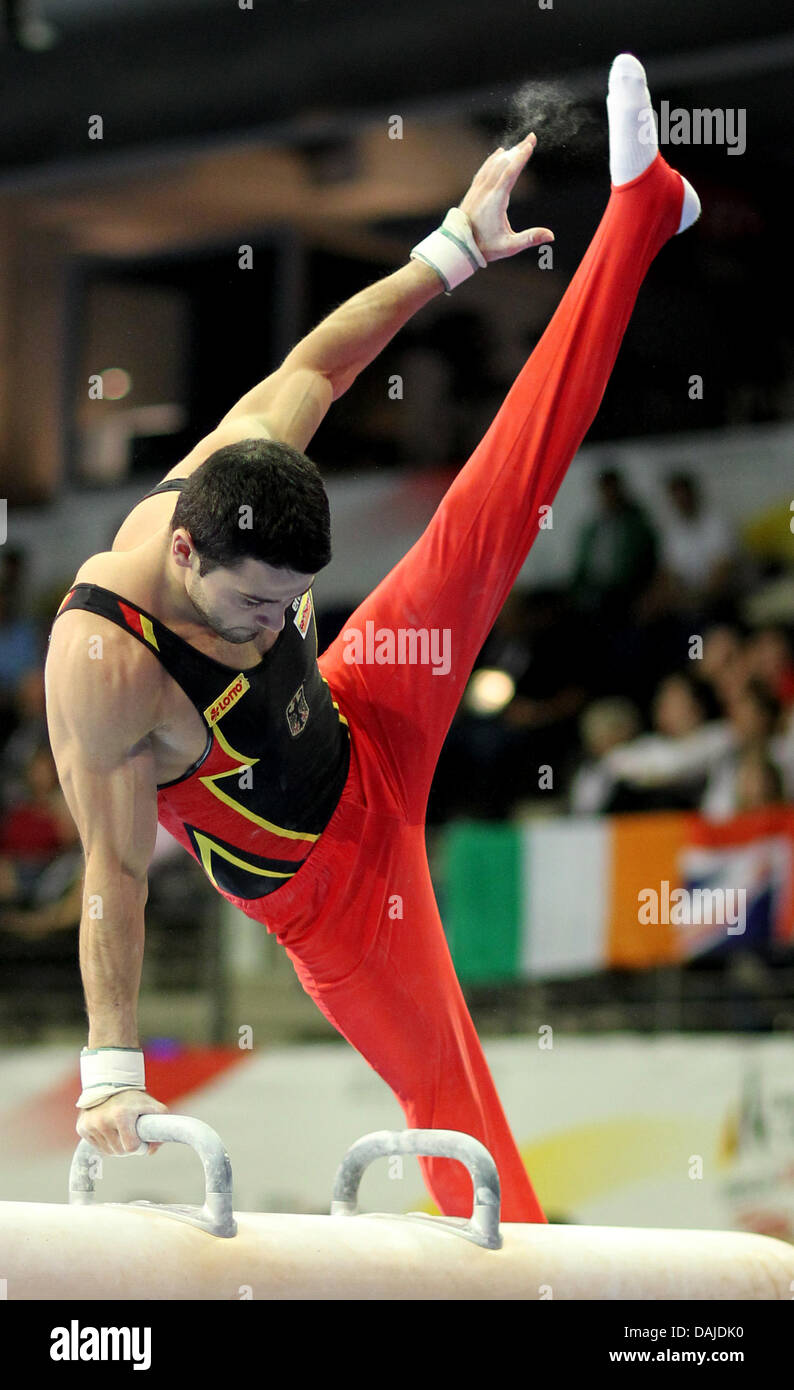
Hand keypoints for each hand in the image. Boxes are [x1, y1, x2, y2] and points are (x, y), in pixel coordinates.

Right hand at [76, 1088, 168, 1156]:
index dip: (140, 1146)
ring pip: (108, 1151)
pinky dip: (105, 1142)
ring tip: (121, 1130)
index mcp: (121, 1115)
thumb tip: (151, 1150)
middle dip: (128, 1146)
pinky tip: (109, 1129)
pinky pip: (96, 1147)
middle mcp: (102, 1120)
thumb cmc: (134, 1098)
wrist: (110, 1083)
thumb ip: (162, 1126)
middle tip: (132, 1133)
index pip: (131, 1147)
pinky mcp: (81, 1127)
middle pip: (119, 1152)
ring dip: (116, 1145)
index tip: (142, 1138)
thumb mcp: (153, 1107)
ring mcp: (90, 1124)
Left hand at [458, 133, 552, 261]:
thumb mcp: (509, 246)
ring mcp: (477, 189)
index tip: (530, 144)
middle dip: (518, 149)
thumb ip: (530, 238)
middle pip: (504, 163)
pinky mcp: (473, 191)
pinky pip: (485, 169)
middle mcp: (485, 191)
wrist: (456, 247)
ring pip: (494, 164)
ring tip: (521, 144)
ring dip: (508, 153)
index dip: (520, 158)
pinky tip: (500, 153)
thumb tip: (551, 236)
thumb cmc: (484, 248)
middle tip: (532, 137)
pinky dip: (494, 159)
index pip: (510, 173)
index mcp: (495, 200)